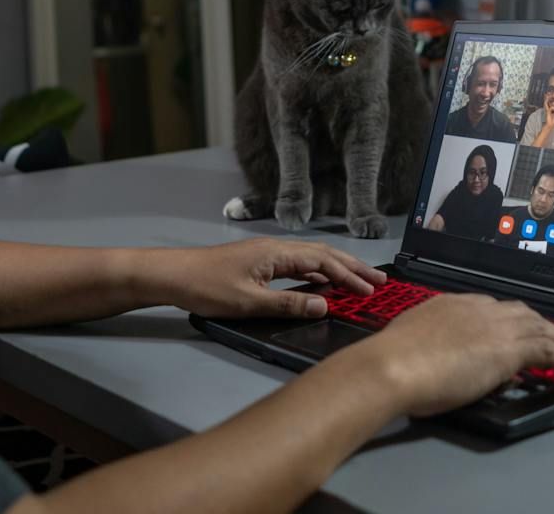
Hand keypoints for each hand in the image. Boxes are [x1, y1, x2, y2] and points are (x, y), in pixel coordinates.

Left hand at [152, 238, 385, 319]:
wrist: (173, 276)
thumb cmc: (206, 288)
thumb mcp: (249, 303)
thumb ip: (289, 304)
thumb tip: (326, 305)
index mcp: (277, 253)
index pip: (323, 263)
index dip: (349, 277)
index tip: (371, 291)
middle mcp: (276, 249)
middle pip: (324, 255)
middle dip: (353, 267)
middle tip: (379, 281)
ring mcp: (267, 254)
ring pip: (312, 258)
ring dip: (338, 268)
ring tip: (360, 279)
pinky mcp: (259, 263)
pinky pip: (298, 264)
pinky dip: (318, 272)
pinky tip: (323, 283)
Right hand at [345, 294, 553, 416]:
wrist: (395, 365)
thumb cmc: (393, 361)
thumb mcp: (415, 344)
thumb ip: (435, 347)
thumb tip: (450, 361)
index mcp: (452, 305)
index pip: (490, 308)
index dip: (508, 320)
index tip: (517, 330)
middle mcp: (478, 308)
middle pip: (521, 313)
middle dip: (541, 324)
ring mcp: (496, 326)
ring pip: (541, 328)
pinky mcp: (511, 348)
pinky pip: (550, 351)